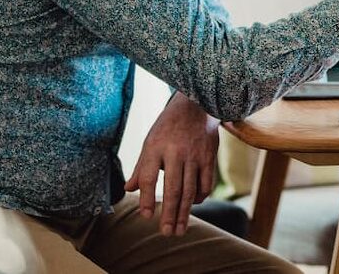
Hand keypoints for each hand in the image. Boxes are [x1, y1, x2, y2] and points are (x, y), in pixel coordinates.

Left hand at [126, 92, 218, 236]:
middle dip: (170, 214)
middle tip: (167, 233)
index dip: (148, 198)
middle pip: (173, 189)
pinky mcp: (209, 156)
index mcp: (155, 148)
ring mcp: (194, 155)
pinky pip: (206, 182)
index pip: (149, 177)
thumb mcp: (150, 142)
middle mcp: (175, 152)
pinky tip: (194, 205)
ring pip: (190, 189)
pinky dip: (200, 197)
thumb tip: (129, 190)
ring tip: (180, 229)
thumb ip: (141, 167)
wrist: (196, 104)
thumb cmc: (168, 126)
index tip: (146, 216)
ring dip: (185, 212)